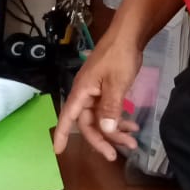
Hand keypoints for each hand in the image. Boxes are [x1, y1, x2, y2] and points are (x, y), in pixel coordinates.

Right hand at [52, 37, 141, 160]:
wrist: (129, 35)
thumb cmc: (119, 57)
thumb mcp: (116, 84)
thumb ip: (110, 108)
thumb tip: (105, 130)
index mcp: (82, 91)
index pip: (69, 117)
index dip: (62, 133)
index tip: (58, 150)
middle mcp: (86, 93)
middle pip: (88, 122)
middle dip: (102, 139)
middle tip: (115, 155)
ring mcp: (96, 91)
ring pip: (101, 118)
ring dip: (114, 131)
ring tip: (132, 142)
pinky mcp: (107, 89)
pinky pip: (109, 110)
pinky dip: (119, 119)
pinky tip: (132, 126)